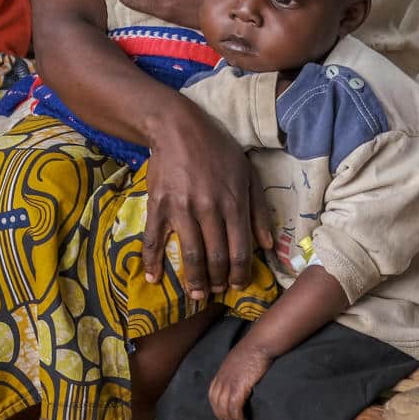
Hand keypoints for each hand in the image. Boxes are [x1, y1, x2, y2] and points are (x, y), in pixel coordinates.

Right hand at [141, 99, 274, 300]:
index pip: (239, 250)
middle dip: (217, 280)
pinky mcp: (158, 205)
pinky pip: (154, 239)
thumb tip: (266, 246)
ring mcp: (181, 208)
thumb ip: (258, 211)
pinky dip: (152, 261)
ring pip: (190, 253)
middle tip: (215, 292)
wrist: (178, 127)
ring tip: (196, 293)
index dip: (239, 273)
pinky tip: (153, 278)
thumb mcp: (247, 174)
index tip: (236, 286)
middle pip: (216, 256)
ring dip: (193, 279)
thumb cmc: (217, 149)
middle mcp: (209, 209)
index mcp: (233, 203)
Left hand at [209, 343, 271, 419]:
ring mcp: (229, 384)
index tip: (226, 417)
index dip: (218, 409)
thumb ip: (233, 372)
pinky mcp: (239, 387)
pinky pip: (234, 408)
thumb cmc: (253, 351)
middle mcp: (222, 380)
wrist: (259, 344)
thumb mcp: (236, 362)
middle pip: (217, 405)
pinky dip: (238, 418)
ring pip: (225, 409)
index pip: (212, 397)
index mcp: (220, 374)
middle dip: (224, 418)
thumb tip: (239, 382)